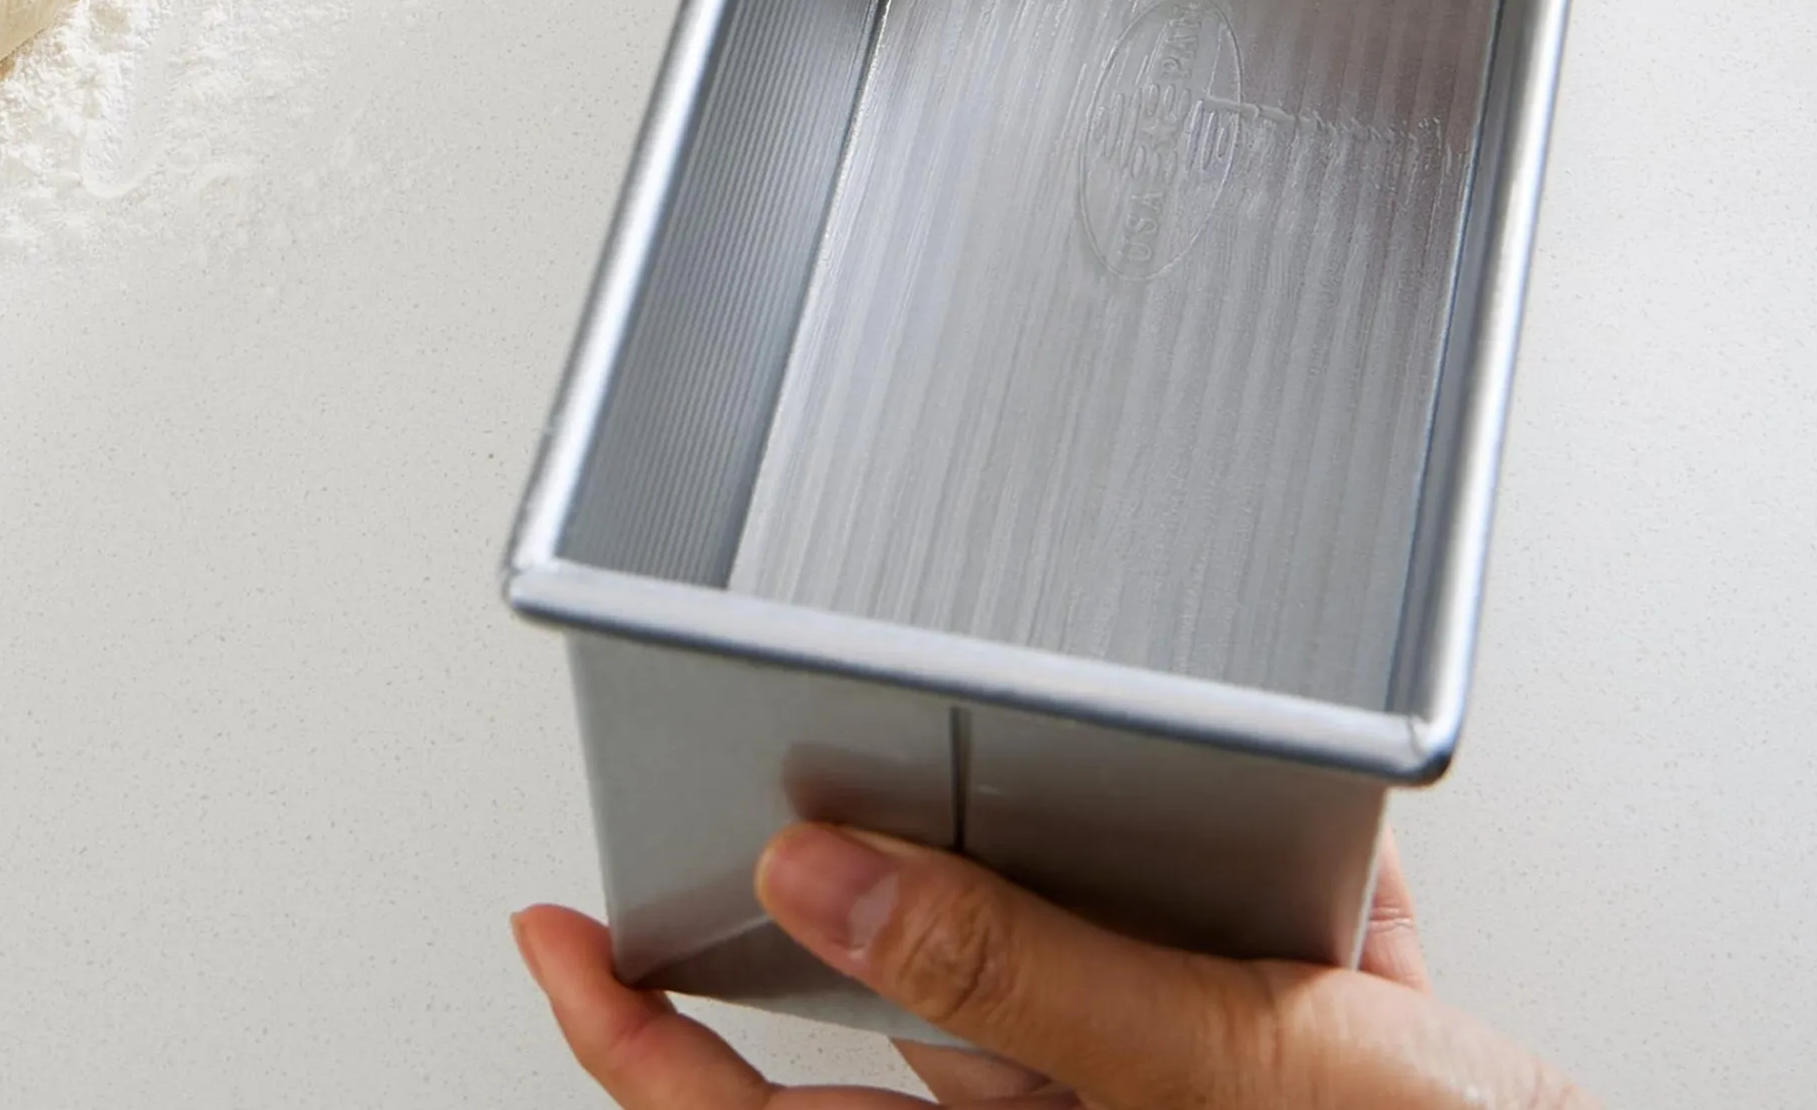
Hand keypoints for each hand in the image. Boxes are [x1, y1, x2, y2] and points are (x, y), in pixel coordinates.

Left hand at [515, 826, 1593, 1106]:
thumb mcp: (1223, 1067)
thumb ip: (1017, 970)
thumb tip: (814, 873)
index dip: (622, 1039)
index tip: (546, 932)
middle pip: (891, 1032)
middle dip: (852, 903)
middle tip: (766, 786)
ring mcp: (1161, 1097)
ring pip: (1052, 972)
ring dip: (1065, 869)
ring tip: (1055, 760)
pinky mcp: (1257, 1063)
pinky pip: (1204, 960)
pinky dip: (1237, 893)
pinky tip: (1289, 851)